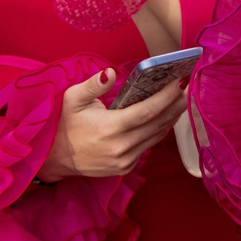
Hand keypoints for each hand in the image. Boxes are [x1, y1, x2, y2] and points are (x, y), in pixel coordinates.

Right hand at [38, 68, 186, 180]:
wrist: (53, 159)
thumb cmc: (64, 124)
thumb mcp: (72, 99)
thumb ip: (93, 85)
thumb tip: (111, 73)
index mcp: (110, 128)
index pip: (148, 110)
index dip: (168, 95)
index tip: (182, 81)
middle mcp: (121, 147)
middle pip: (158, 122)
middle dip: (175, 104)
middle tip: (187, 87)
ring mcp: (124, 160)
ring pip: (157, 135)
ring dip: (171, 117)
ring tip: (180, 99)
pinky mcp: (125, 167)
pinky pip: (148, 146)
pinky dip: (159, 130)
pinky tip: (165, 117)